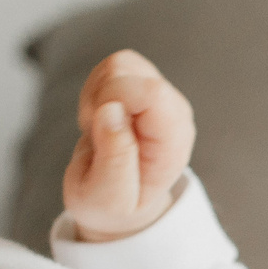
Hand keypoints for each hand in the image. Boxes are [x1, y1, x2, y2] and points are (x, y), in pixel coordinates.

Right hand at [60, 49, 195, 241]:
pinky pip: (109, 67)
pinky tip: (99, 120)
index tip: (99, 131)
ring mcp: (160, 96)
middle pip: (127, 70)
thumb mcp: (109, 199)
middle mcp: (173, 111)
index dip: (111, 102)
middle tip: (97, 138)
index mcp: (173, 139)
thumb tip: (111, 111)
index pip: (151, 91)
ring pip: (117, 63)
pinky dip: (94, 91)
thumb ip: (114, 161)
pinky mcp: (142, 87)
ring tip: (98, 131)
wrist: (117, 203)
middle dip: (99, 100)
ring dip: (95, 96)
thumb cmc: (113, 205)